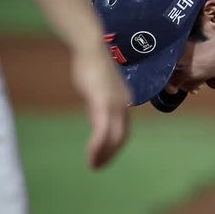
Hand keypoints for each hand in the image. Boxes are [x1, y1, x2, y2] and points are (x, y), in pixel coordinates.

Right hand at [71, 47, 130, 169]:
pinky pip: (103, 130)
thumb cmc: (92, 64)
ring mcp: (114, 104)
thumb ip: (99, 104)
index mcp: (124, 100)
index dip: (115, 144)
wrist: (92, 47)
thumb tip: (97, 117)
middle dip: (111, 153)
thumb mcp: (97, 88)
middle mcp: (123, 104)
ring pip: (114, 136)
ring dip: (104, 153)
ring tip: (94, 165)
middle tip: (98, 166)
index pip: (123, 128)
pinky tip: (91, 155)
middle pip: (121, 136)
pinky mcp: (103, 103)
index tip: (105, 155)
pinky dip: (98, 145)